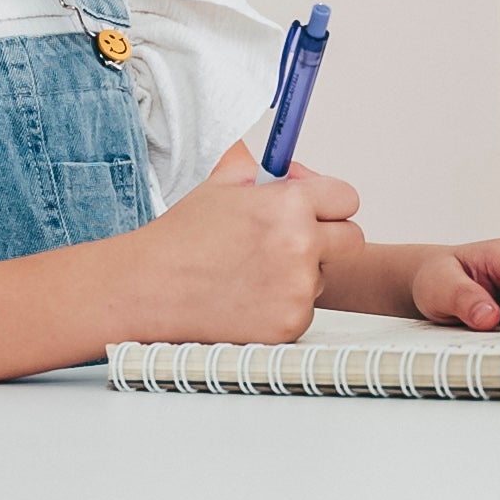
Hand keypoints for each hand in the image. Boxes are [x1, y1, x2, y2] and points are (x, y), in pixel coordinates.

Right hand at [125, 143, 363, 343]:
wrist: (147, 288)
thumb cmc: (181, 237)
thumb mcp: (223, 184)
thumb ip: (271, 174)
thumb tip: (302, 177)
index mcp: (289, 204)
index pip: (347, 198)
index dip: (328, 204)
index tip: (314, 211)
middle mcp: (301, 246)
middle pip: (352, 240)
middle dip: (328, 238)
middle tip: (291, 243)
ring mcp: (297, 290)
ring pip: (324, 278)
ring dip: (300, 275)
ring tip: (250, 274)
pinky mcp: (288, 325)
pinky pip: (303, 310)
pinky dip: (281, 306)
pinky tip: (245, 299)